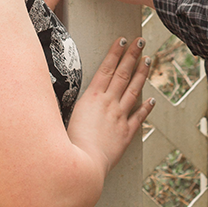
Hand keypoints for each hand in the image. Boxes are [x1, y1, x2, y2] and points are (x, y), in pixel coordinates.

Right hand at [67, 36, 154, 172]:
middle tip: (141, 42)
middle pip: (122, 74)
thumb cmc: (66, 143)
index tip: (122, 39)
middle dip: (132, 56)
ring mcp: (119, 118)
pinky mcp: (125, 134)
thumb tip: (55, 86)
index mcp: (91, 97)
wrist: (82, 166)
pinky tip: (153, 99)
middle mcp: (108, 104)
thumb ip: (64, 99)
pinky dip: (147, 108)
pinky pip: (138, 117)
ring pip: (134, 91)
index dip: (115, 52)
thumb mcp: (61, 114)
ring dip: (142, 74)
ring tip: (149, 60)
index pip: (106, 68)